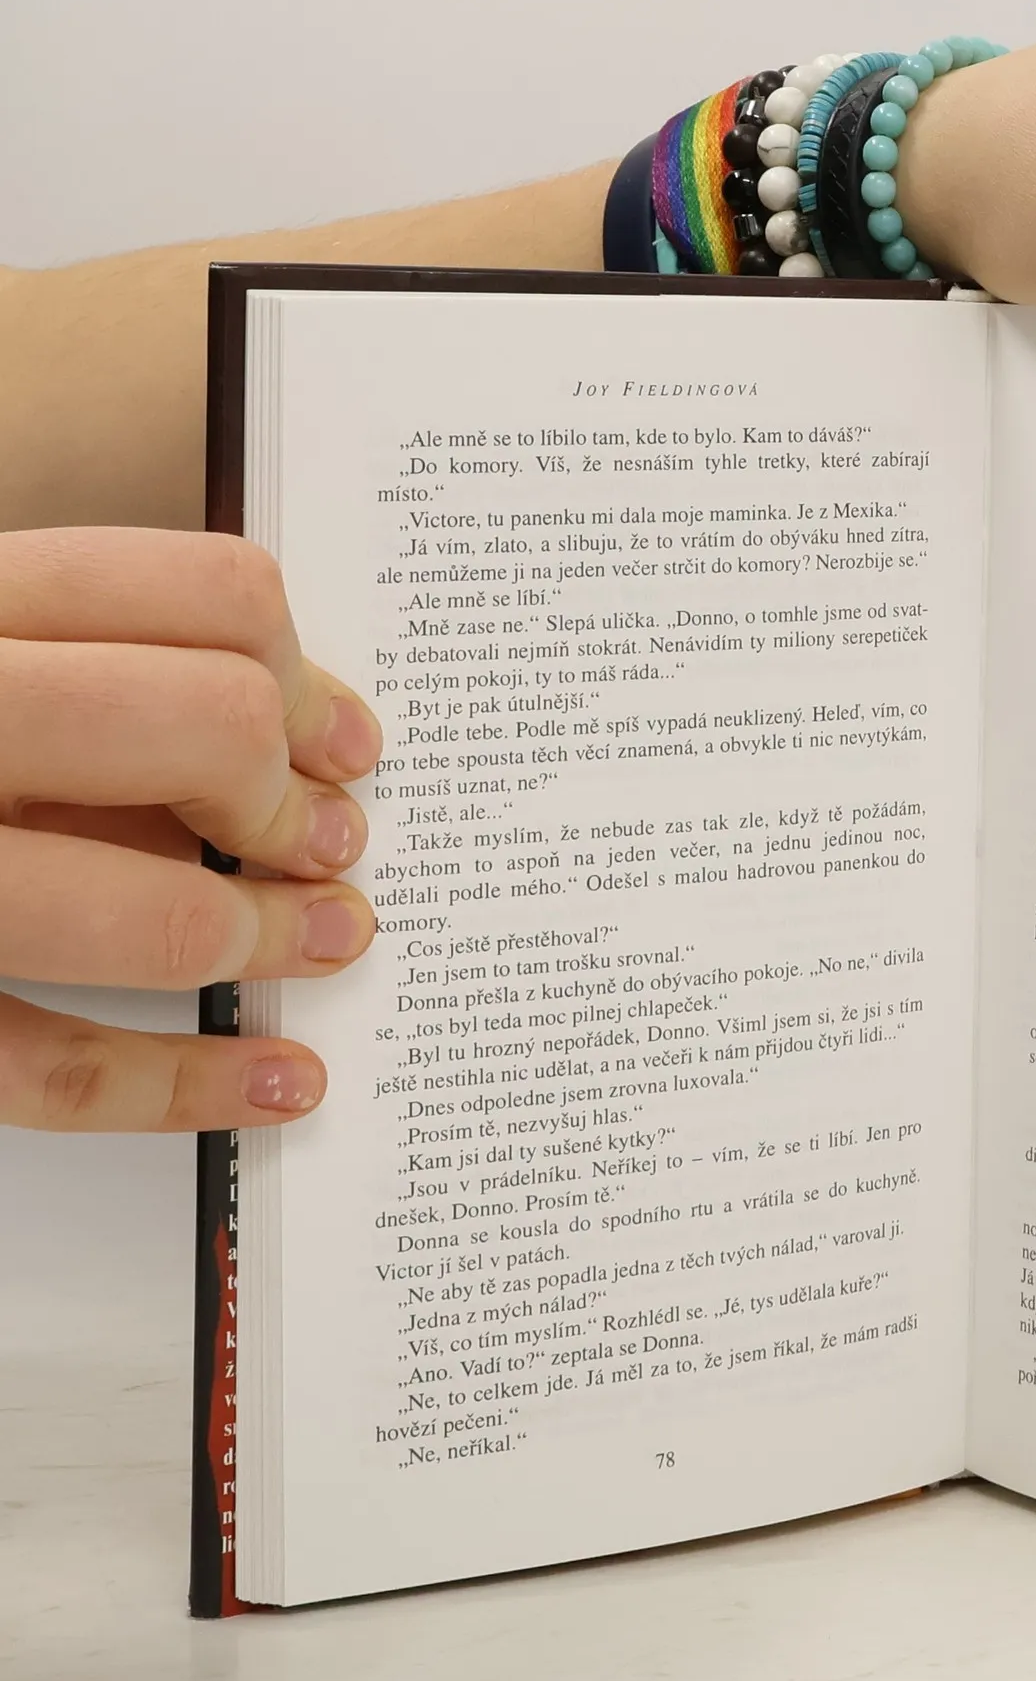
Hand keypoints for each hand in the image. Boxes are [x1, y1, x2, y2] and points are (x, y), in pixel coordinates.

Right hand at [0, 528, 380, 1130]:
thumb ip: (94, 684)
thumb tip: (303, 752)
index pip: (203, 593)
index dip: (304, 675)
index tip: (338, 743)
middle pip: (200, 724)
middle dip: (289, 800)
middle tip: (324, 842)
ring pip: (142, 917)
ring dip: (265, 937)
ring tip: (320, 940)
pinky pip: (53, 1066)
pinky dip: (189, 1086)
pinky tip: (277, 1079)